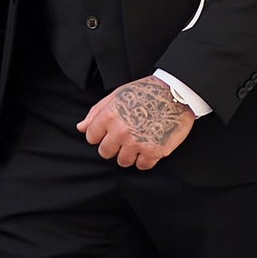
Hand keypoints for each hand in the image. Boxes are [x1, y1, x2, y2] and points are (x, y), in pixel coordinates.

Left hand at [80, 77, 194, 168]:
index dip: (100, 134)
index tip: (110, 130)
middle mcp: (121, 131)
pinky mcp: (154, 151)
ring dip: (129, 153)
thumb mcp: (117, 95)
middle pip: (105, 152)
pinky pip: (142, 166)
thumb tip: (81, 128)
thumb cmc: (146, 91)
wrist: (176, 93)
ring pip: (123, 161)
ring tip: (139, 140)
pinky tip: (149, 145)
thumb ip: (97, 112)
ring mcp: (137, 143)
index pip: (91, 137)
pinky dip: (146, 159)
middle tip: (125, 136)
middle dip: (113, 146)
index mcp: (109, 116)